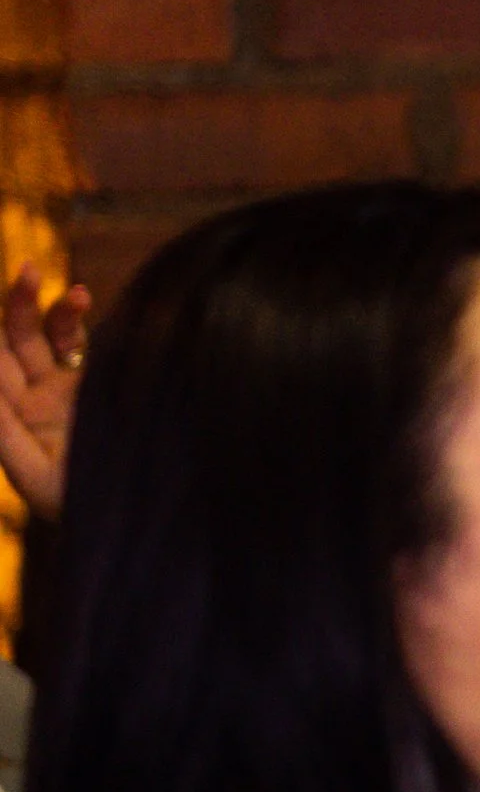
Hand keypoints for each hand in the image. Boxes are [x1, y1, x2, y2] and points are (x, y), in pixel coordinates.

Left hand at [0, 263, 86, 522]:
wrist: (152, 520)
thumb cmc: (92, 511)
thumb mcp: (39, 478)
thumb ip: (5, 433)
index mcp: (16, 424)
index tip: (0, 335)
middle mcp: (38, 402)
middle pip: (15, 343)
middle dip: (15, 308)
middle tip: (25, 272)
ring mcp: (71, 388)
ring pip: (48, 335)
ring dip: (47, 307)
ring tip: (71, 292)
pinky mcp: (105, 379)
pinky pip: (84, 340)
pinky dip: (75, 317)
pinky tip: (80, 300)